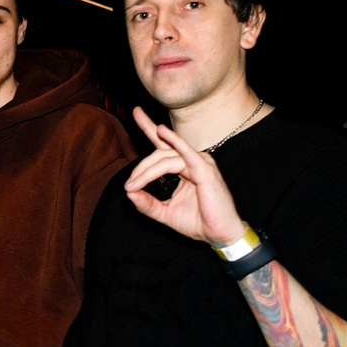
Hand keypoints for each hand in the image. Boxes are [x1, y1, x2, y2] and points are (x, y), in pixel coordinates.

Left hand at [121, 106, 245, 244]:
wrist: (219, 235)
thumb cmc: (196, 222)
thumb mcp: (163, 213)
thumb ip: (146, 203)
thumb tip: (128, 192)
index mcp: (183, 167)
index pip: (163, 144)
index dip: (149, 127)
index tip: (136, 111)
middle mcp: (192, 161)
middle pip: (159, 153)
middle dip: (140, 168)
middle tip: (129, 185)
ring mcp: (200, 163)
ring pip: (166, 158)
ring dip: (146, 171)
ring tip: (133, 185)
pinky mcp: (206, 171)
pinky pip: (187, 154)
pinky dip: (176, 142)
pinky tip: (163, 132)